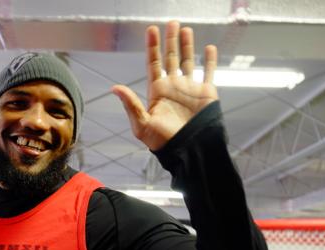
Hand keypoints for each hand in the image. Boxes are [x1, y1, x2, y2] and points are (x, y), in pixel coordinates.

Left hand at [112, 21, 218, 150]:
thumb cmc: (162, 142)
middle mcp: (173, 87)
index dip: (152, 46)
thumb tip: (115, 88)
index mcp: (157, 91)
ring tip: (186, 29)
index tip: (151, 30)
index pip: (153, 63)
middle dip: (170, 40)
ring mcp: (190, 89)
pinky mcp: (206, 93)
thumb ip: (130, 105)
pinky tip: (209, 48)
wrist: (188, 151)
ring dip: (187, 46)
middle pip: (170, 58)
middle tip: (171, 23)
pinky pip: (208, 72)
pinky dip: (210, 60)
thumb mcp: (142, 124)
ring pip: (188, 61)